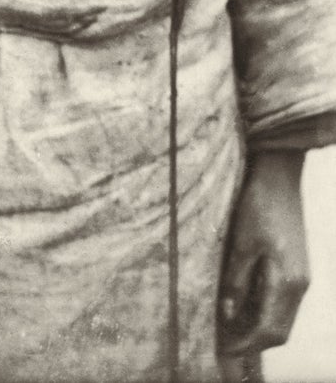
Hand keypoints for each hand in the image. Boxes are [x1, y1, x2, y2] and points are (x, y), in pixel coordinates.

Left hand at [219, 150, 309, 355]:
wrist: (279, 175)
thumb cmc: (258, 204)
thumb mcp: (240, 242)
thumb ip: (236, 281)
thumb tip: (229, 314)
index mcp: (288, 282)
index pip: (269, 331)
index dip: (245, 343)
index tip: (222, 348)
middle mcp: (299, 285)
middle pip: (278, 330)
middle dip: (252, 341)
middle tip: (222, 340)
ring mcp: (300, 276)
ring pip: (281, 318)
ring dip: (257, 327)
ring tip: (227, 324)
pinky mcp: (295, 267)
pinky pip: (281, 302)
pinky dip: (262, 310)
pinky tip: (241, 303)